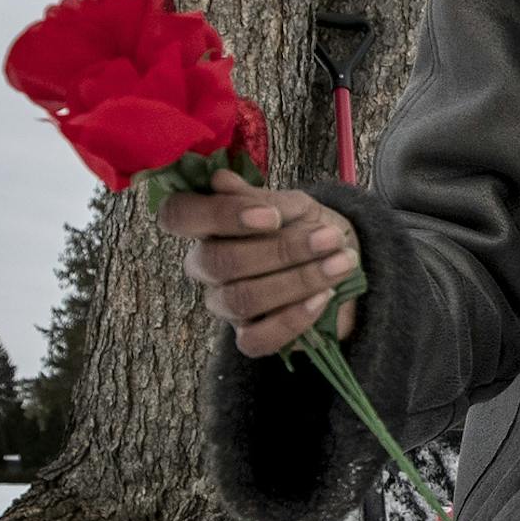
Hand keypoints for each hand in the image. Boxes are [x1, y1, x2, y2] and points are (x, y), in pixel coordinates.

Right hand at [157, 168, 361, 356]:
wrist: (340, 261)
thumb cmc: (307, 227)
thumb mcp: (293, 205)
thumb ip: (259, 198)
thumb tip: (219, 181)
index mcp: (208, 225)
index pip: (178, 215)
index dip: (219, 215)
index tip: (272, 215)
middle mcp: (207, 266)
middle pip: (220, 262)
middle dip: (282, 250)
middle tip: (330, 238)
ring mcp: (224, 304)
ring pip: (242, 299)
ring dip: (299, 280)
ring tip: (340, 263)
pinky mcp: (248, 337)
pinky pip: (257, 339)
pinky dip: (294, 319)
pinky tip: (323, 298)